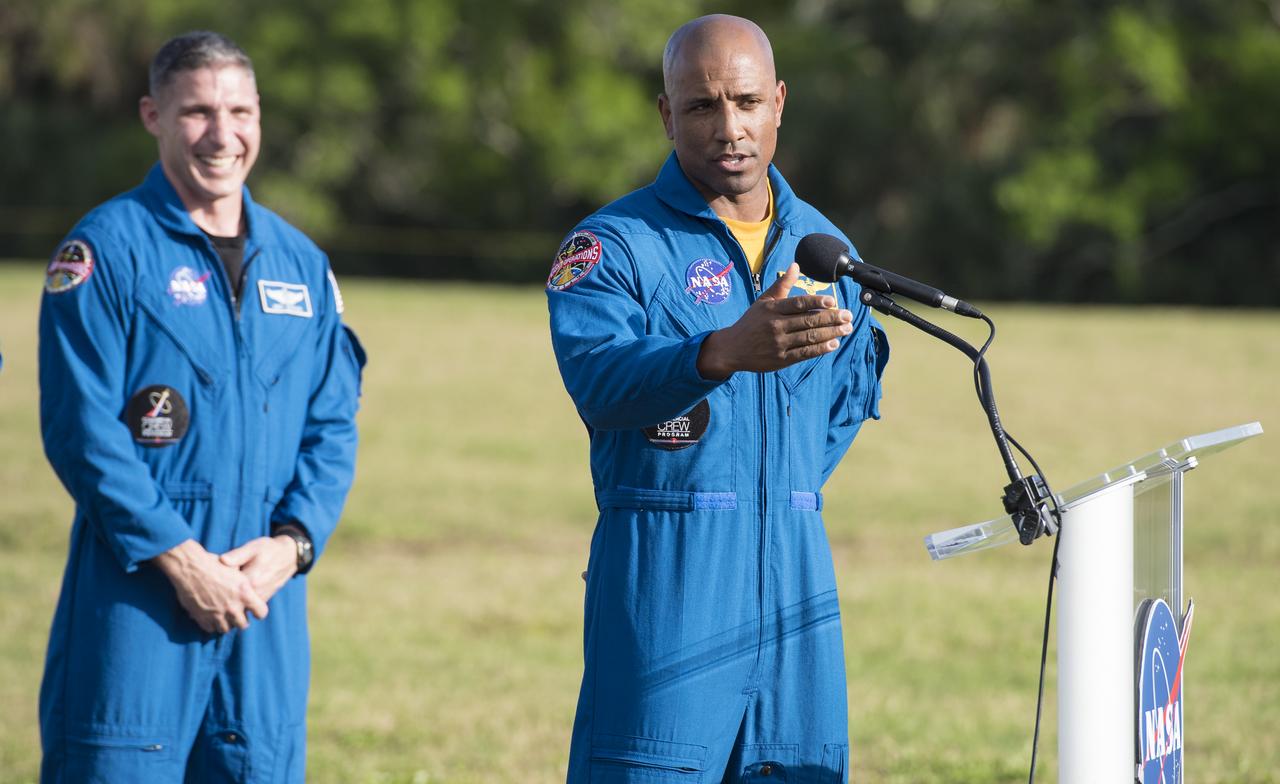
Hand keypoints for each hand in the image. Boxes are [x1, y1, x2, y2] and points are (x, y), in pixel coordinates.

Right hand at [152, 539, 268, 633]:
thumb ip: (244, 584)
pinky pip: (211, 629)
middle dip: (241, 620)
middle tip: (236, 614)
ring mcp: (217, 614)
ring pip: (226, 629)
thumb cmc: (212, 564)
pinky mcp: (202, 618)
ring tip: (223, 616)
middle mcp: (233, 607)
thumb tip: (251, 590)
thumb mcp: (235, 570)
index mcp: (244, 593)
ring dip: (226, 623)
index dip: (258, 612)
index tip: (254, 610)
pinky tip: (211, 616)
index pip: (261, 613)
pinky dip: (211, 624)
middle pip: (243, 625)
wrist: (189, 567)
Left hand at [219, 535, 298, 603]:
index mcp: (250, 580)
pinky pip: (247, 606)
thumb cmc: (268, 549)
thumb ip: (237, 555)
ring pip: (239, 606)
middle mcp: (256, 592)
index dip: (215, 584)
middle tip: (211, 588)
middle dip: (220, 595)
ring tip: (220, 593)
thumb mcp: (253, 547)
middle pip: (231, 600)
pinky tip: (232, 593)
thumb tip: (222, 560)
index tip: (208, 578)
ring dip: (229, 601)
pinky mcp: (264, 599)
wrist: (289, 556)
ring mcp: (261, 597)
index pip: (226, 587)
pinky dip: (239, 602)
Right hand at [696, 263, 852, 379]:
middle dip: (832, 318)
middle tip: (848, 315)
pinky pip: (804, 353)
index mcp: (772, 309)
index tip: (834, 301)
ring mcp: (779, 344)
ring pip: (810, 337)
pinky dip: (820, 349)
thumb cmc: (751, 322)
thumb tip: (795, 265)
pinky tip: (833, 344)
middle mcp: (775, 326)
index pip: (799, 303)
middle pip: (808, 321)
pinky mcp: (781, 360)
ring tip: (846, 329)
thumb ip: (781, 285)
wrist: (732, 349)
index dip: (818, 301)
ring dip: (831, 333)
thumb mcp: (763, 301)